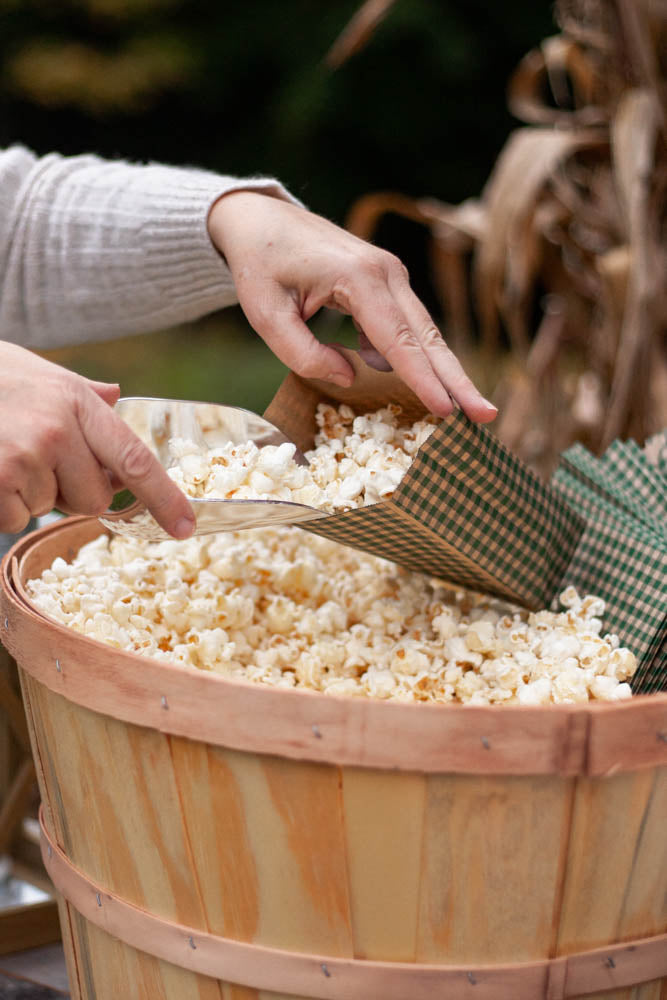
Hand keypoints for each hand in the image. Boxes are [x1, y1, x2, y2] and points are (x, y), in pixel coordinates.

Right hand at [0, 342, 194, 537]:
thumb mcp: (44, 373)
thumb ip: (84, 394)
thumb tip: (117, 397)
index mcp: (77, 404)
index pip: (135, 459)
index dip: (165, 498)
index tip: (186, 526)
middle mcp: (55, 431)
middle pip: (93, 499)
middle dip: (73, 492)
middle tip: (41, 460)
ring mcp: (22, 458)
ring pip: (48, 509)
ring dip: (31, 495)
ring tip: (6, 455)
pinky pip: (14, 519)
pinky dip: (3, 505)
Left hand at [208, 191, 495, 420]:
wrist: (262, 221)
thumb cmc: (260, 267)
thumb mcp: (265, 314)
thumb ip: (302, 352)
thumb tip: (351, 377)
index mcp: (358, 277)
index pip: (397, 339)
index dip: (422, 379)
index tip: (445, 410)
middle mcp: (386, 273)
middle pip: (428, 336)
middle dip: (457, 380)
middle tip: (486, 415)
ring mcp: (391, 275)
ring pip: (426, 332)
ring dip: (447, 372)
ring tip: (470, 410)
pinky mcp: (387, 283)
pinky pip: (408, 327)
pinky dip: (420, 358)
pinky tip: (423, 387)